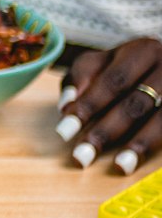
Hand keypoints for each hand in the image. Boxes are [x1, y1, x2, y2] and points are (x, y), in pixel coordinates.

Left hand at [56, 37, 161, 173]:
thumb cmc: (128, 66)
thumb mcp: (103, 62)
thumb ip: (82, 77)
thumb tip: (67, 105)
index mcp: (143, 51)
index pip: (112, 82)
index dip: (88, 107)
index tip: (64, 131)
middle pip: (135, 105)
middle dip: (107, 132)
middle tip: (82, 156)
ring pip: (161, 121)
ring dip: (139, 145)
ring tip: (120, 166)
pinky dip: (154, 145)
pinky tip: (141, 160)